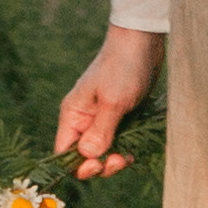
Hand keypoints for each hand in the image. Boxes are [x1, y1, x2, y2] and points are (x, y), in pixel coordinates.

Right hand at [55, 25, 164, 179]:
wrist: (143, 41)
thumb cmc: (123, 67)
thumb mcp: (113, 101)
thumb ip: (100, 131)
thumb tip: (87, 157)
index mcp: (73, 115)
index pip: (64, 152)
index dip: (78, 166)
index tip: (98, 165)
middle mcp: (84, 120)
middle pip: (85, 156)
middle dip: (101, 164)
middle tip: (121, 159)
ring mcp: (102, 119)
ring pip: (103, 152)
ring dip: (115, 159)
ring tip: (130, 155)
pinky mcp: (120, 116)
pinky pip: (118, 142)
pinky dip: (125, 148)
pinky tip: (135, 149)